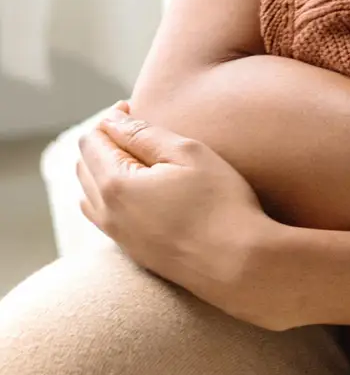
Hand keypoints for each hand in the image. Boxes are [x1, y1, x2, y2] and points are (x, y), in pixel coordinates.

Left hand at [77, 106, 285, 324]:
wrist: (239, 265)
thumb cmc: (220, 205)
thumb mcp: (188, 154)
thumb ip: (145, 134)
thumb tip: (113, 119)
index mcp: (115, 184)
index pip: (92, 140)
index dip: (111, 119)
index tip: (135, 109)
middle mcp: (107, 212)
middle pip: (84, 165)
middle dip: (104, 142)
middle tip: (136, 130)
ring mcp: (118, 236)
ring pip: (89, 193)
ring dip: (103, 169)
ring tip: (137, 158)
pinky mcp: (132, 252)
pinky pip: (102, 216)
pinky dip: (108, 195)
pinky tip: (138, 191)